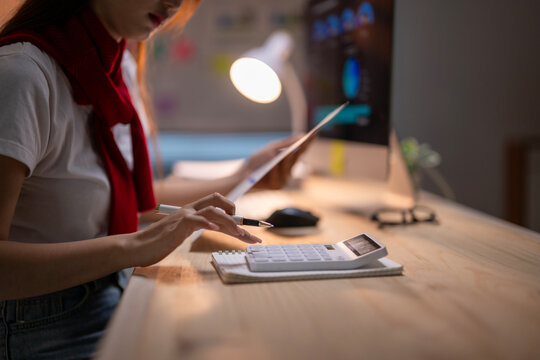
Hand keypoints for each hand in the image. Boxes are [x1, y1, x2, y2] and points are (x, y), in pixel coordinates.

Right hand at [132, 193, 260, 266]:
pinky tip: (216, 230)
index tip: (251, 234)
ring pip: (212, 210)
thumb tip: (216, 228)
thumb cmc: (158, 243)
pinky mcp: (177, 225)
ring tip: (239, 234)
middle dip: (238, 216)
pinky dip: (207, 223)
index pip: (219, 209)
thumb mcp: (182, 234)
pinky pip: (196, 220)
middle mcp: (190, 210)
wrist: (136, 247)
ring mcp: (184, 216)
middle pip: (219, 202)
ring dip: (229, 221)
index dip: (237, 220)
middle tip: (251, 234)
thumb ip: (196, 228)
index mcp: (193, 212)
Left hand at [239, 134, 311, 189]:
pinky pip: (278, 175)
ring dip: (286, 158)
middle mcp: (289, 170)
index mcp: (289, 160)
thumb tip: (302, 134)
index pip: (302, 149)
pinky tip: (273, 163)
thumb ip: (286, 143)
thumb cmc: (257, 161)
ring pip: (287, 166)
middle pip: (297, 157)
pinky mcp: (277, 187)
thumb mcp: (271, 148)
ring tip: (290, 149)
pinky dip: (275, 169)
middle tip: (307, 138)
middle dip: (302, 147)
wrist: (242, 176)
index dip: (309, 141)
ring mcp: (284, 180)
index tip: (315, 132)